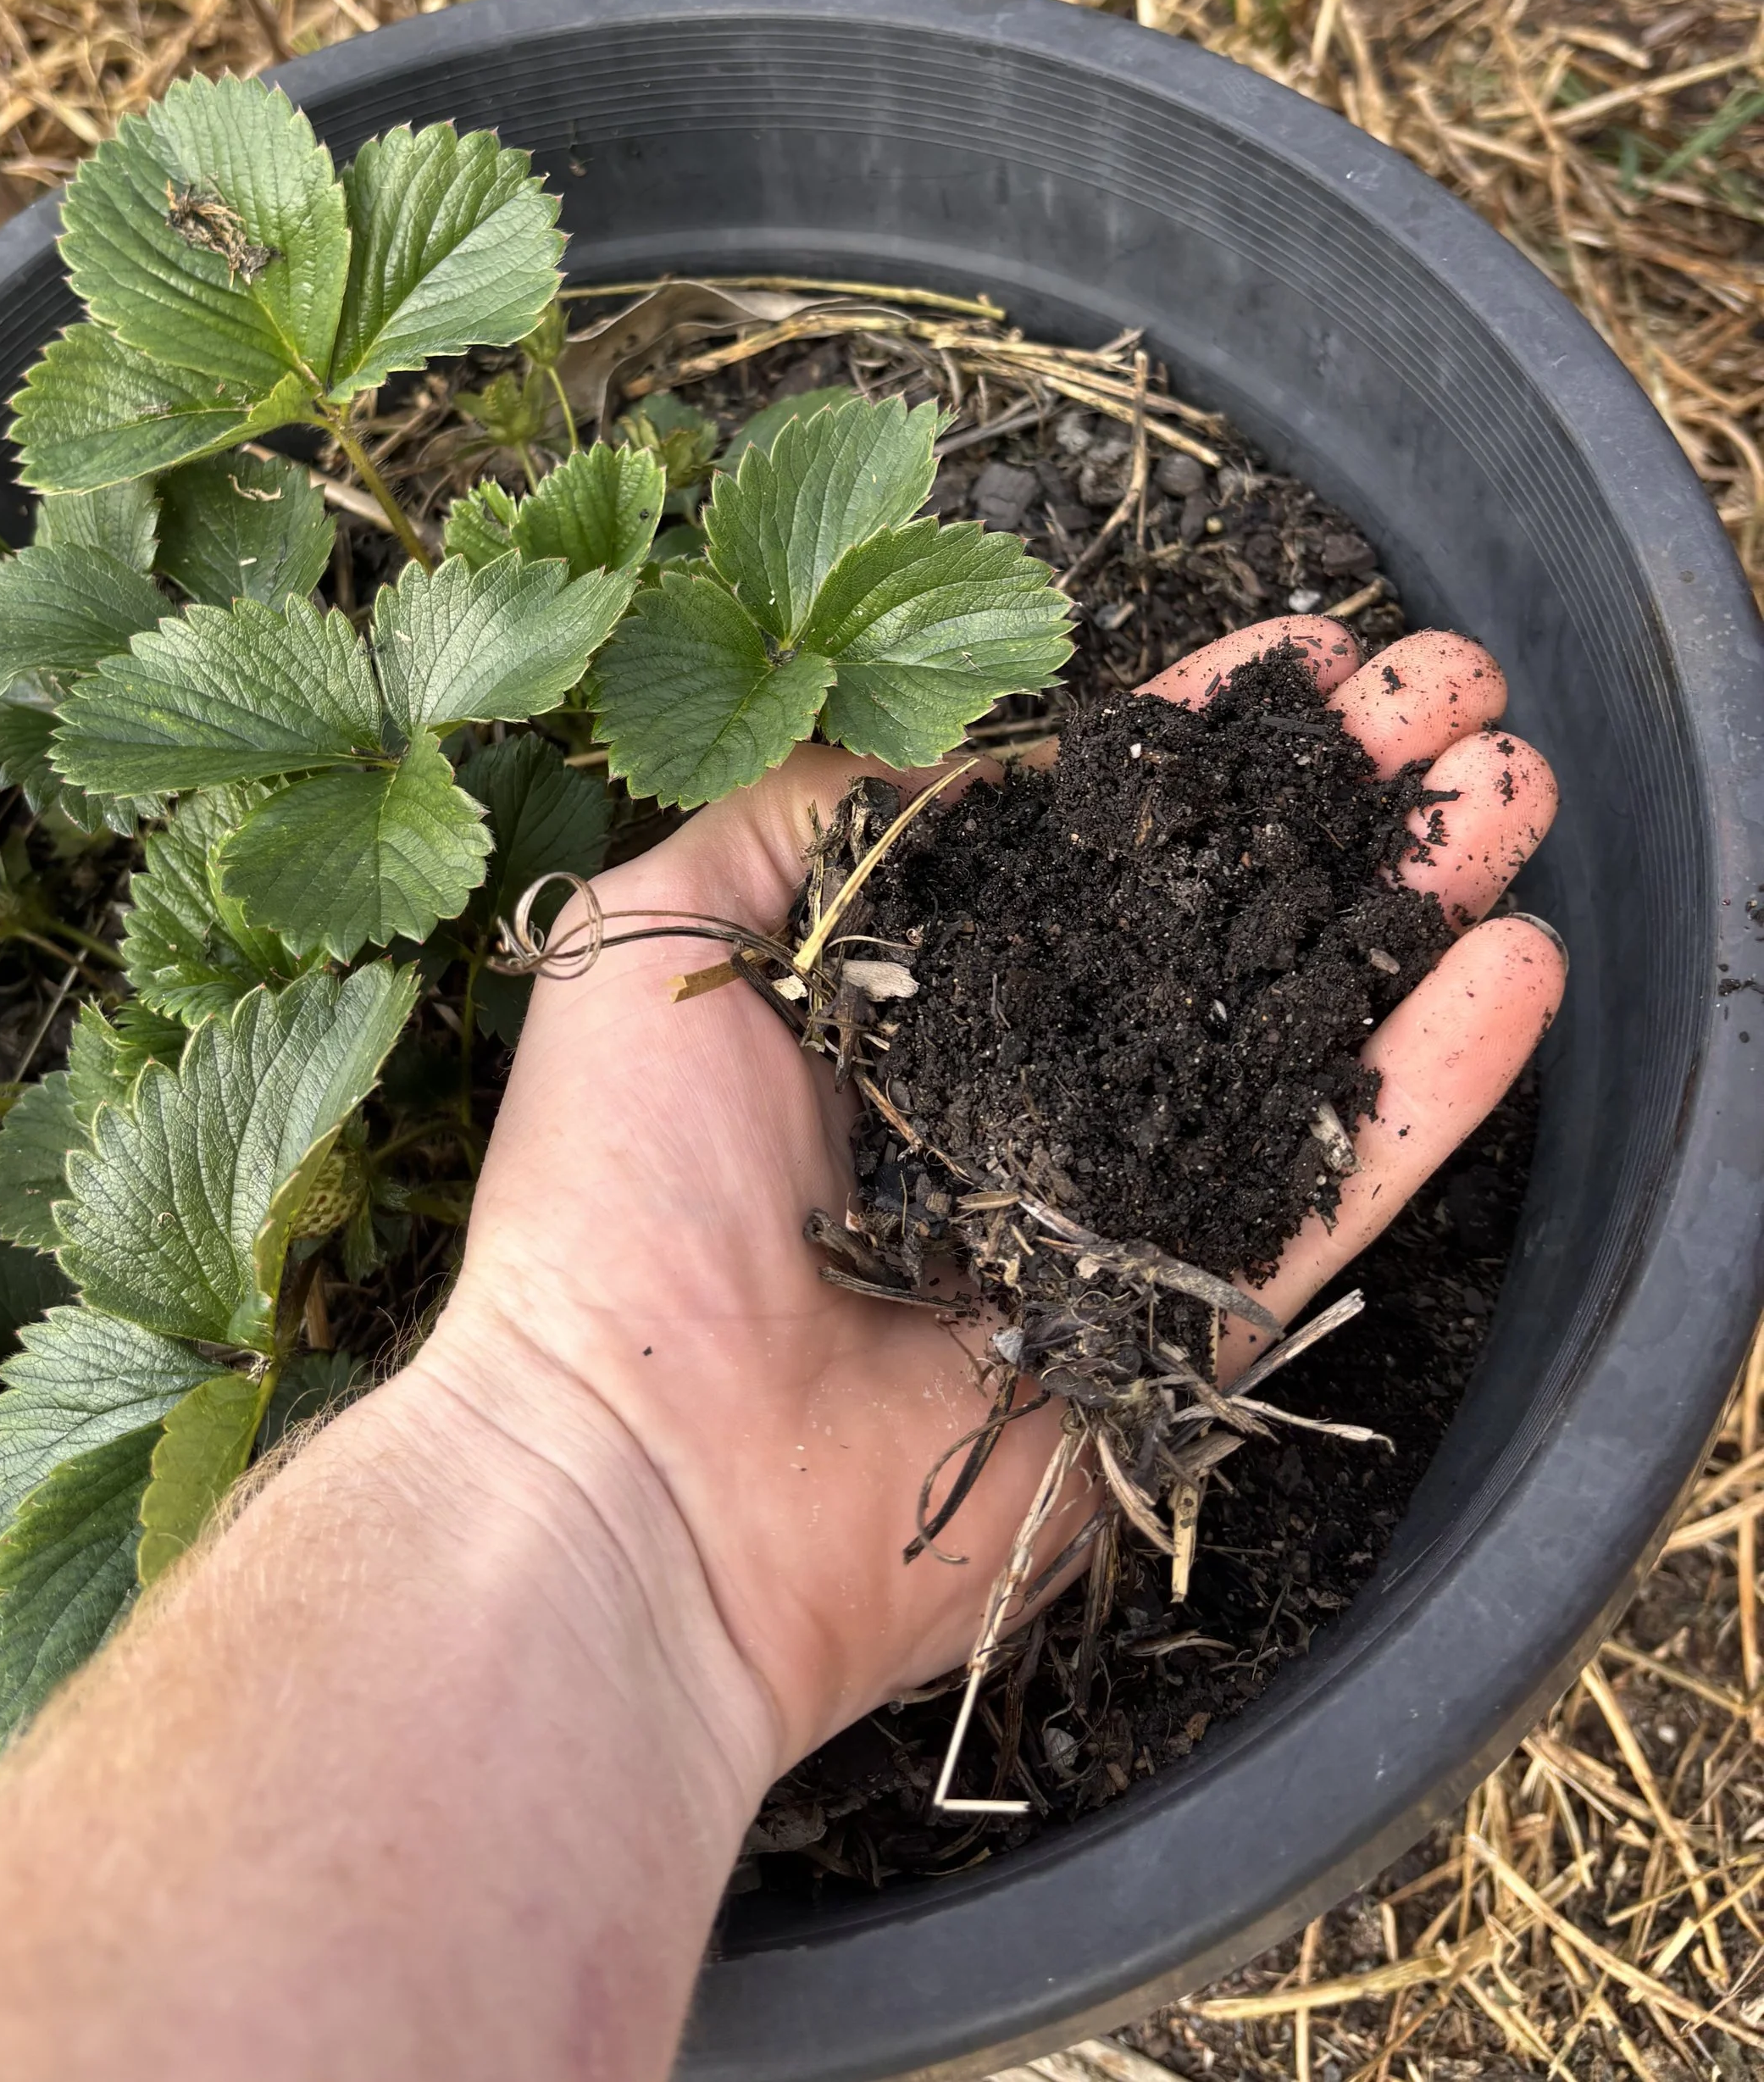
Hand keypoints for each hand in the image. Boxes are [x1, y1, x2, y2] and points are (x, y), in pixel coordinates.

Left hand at [420, 620, 1562, 1775]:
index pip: (1079, 837)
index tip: (1302, 656)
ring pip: (1292, 1037)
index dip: (1190, 744)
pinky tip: (1511, 973)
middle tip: (1449, 697)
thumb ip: (809, 817)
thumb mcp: (656, 932)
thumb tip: (963, 750)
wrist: (644, 1476)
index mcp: (905, 994)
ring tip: (1511, 791)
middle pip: (1212, 921)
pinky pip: (1326, 1197)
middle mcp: (1019, 1089)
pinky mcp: (1177, 1332)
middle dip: (1330, 802)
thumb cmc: (619, 1196)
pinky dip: (1426, 1093)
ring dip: (1406, 909)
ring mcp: (1107, 1211)